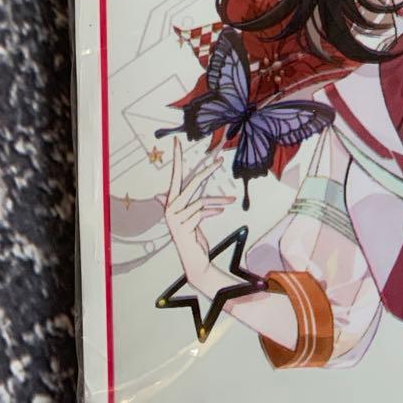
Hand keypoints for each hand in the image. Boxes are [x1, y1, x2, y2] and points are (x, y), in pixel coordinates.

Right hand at [163, 138, 235, 289]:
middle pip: (191, 183)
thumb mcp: (193, 218)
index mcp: (172, 202)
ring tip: (231, 198)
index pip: (175, 176)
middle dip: (206, 170)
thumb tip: (191, 197)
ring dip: (218, 199)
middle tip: (220, 159)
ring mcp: (175, 217)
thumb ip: (194, 204)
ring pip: (201, 199)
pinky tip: (220, 211)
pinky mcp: (184, 226)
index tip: (176, 142)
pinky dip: (213, 210)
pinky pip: (202, 212)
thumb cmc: (193, 238)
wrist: (194, 260)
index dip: (176, 159)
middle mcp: (170, 207)